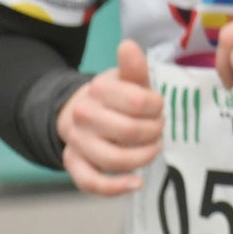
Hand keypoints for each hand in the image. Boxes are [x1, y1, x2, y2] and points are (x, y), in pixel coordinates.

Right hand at [60, 39, 162, 195]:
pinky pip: (91, 183)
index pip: (140, 103)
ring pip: (114, 159)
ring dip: (142, 158)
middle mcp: (82, 115)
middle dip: (153, 133)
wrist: (84, 111)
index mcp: (98, 89)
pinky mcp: (74, 164)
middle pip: (129, 132)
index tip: (158, 108)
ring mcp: (77, 142)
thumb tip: (128, 46)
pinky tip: (137, 183)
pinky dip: (116, 187)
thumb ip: (133, 67)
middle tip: (158, 129)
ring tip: (153, 148)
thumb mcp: (128, 79)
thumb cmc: (117, 96)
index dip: (157, 108)